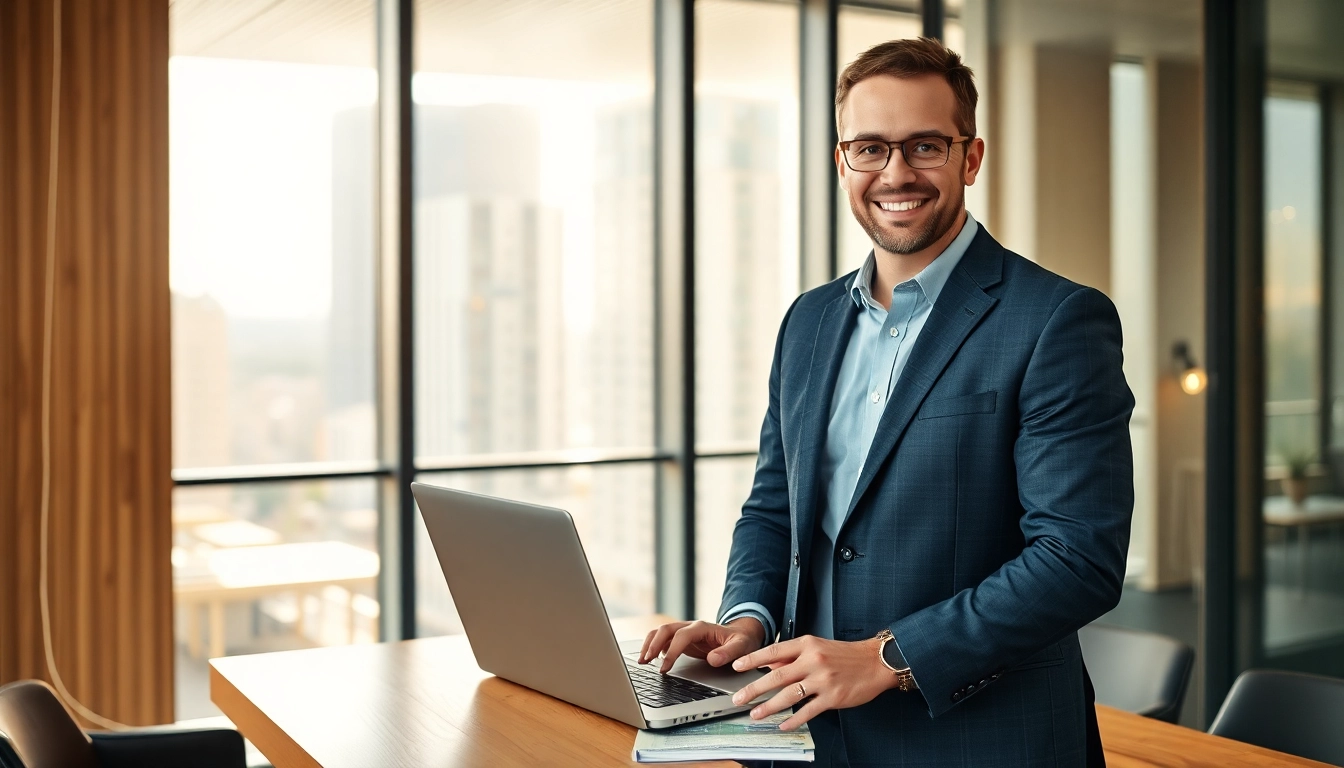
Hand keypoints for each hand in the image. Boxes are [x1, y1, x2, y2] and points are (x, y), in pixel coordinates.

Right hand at [638, 618, 765, 673]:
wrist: (741, 635)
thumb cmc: (741, 641)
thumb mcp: (741, 646)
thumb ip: (728, 652)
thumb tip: (713, 659)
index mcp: (703, 627)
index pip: (681, 636)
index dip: (671, 651)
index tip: (664, 667)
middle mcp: (691, 627)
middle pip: (666, 629)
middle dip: (653, 644)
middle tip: (645, 661)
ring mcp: (685, 632)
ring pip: (661, 632)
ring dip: (649, 644)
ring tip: (641, 661)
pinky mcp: (682, 639)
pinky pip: (663, 640)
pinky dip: (653, 646)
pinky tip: (649, 659)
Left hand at [728, 635, 899, 730]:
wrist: (875, 662)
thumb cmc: (845, 655)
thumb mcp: (817, 647)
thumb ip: (793, 656)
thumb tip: (769, 665)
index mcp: (807, 645)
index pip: (773, 651)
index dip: (753, 660)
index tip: (737, 667)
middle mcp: (813, 661)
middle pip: (777, 676)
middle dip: (754, 689)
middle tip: (739, 698)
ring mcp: (823, 680)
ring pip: (789, 696)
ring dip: (769, 707)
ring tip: (756, 714)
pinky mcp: (832, 697)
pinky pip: (808, 711)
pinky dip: (793, 720)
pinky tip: (783, 725)